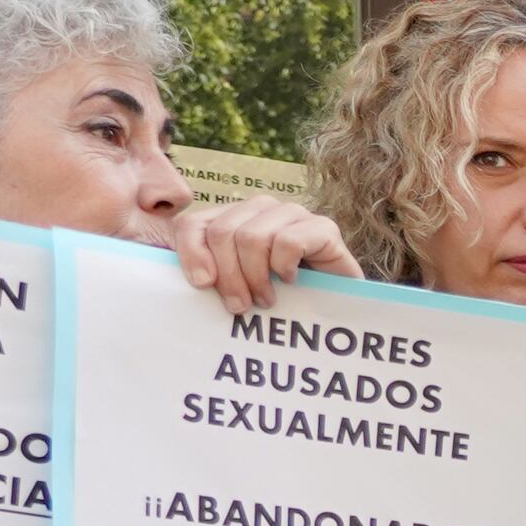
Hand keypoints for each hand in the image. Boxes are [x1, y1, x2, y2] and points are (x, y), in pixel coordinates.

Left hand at [172, 195, 356, 314]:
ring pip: (252, 237)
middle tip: (239, 307)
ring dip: (255, 277)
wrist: (337, 316)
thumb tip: (188, 276)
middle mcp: (261, 210)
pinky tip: (291, 281)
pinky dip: (284, 266)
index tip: (202, 287)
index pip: (194, 224)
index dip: (191, 254)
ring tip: (265, 301)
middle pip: (222, 232)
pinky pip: (288, 241)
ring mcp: (294, 215)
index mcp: (233, 220)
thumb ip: (206, 277)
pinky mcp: (323, 228)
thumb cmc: (279, 305)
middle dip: (227, 276)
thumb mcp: (233, 290)